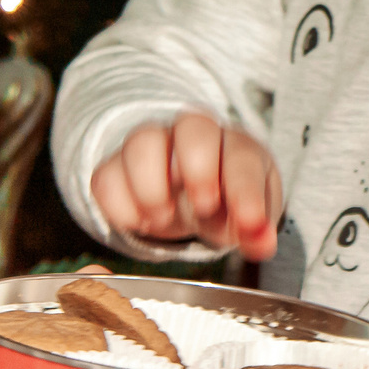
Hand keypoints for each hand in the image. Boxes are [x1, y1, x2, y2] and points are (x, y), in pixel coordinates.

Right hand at [93, 112, 283, 259]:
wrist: (194, 195)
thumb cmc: (227, 201)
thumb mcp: (249, 218)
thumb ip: (257, 229)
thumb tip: (263, 243)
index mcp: (236, 145)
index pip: (243, 156)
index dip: (245, 191)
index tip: (248, 223)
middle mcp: (193, 134)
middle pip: (193, 125)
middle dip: (199, 169)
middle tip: (203, 209)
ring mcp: (151, 145)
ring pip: (142, 142)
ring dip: (152, 188)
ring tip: (164, 220)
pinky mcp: (116, 167)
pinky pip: (105, 177)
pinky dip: (120, 207)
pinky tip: (140, 222)